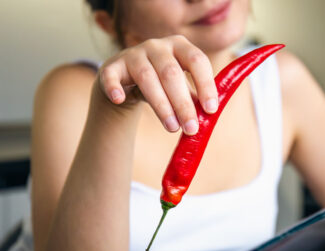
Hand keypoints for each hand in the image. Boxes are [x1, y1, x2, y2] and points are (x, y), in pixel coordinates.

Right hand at [97, 35, 218, 134]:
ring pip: (147, 78)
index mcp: (179, 46)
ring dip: (161, 106)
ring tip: (172, 128)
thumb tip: (209, 116)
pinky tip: (119, 100)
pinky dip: (114, 87)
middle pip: (172, 73)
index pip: (197, 60)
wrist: (125, 82)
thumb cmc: (161, 85)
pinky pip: (111, 76)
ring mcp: (133, 54)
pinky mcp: (112, 66)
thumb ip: (194, 99)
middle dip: (183, 104)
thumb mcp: (181, 88)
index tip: (211, 109)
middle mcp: (156, 46)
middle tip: (191, 129)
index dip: (205, 84)